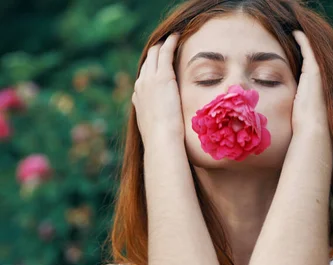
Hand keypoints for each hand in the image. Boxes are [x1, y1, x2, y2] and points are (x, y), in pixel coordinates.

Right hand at [132, 33, 183, 147]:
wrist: (161, 141)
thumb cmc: (163, 141)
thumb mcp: (157, 130)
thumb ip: (159, 123)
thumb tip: (165, 129)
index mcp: (139, 98)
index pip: (144, 77)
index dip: (151, 68)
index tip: (159, 63)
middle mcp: (140, 85)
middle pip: (146, 62)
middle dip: (155, 52)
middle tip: (164, 43)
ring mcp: (149, 80)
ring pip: (154, 54)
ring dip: (162, 44)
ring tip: (170, 37)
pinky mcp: (163, 77)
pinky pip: (165, 53)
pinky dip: (170, 43)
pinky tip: (176, 36)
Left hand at [291, 31, 329, 137]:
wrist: (312, 128)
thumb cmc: (303, 125)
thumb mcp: (298, 112)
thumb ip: (295, 106)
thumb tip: (283, 113)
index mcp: (316, 88)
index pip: (310, 68)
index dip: (304, 58)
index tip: (294, 50)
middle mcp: (320, 79)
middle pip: (313, 57)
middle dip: (306, 47)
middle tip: (295, 36)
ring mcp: (319, 74)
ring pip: (312, 51)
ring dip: (304, 41)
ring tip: (295, 32)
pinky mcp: (315, 70)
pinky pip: (308, 49)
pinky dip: (302, 39)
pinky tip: (295, 33)